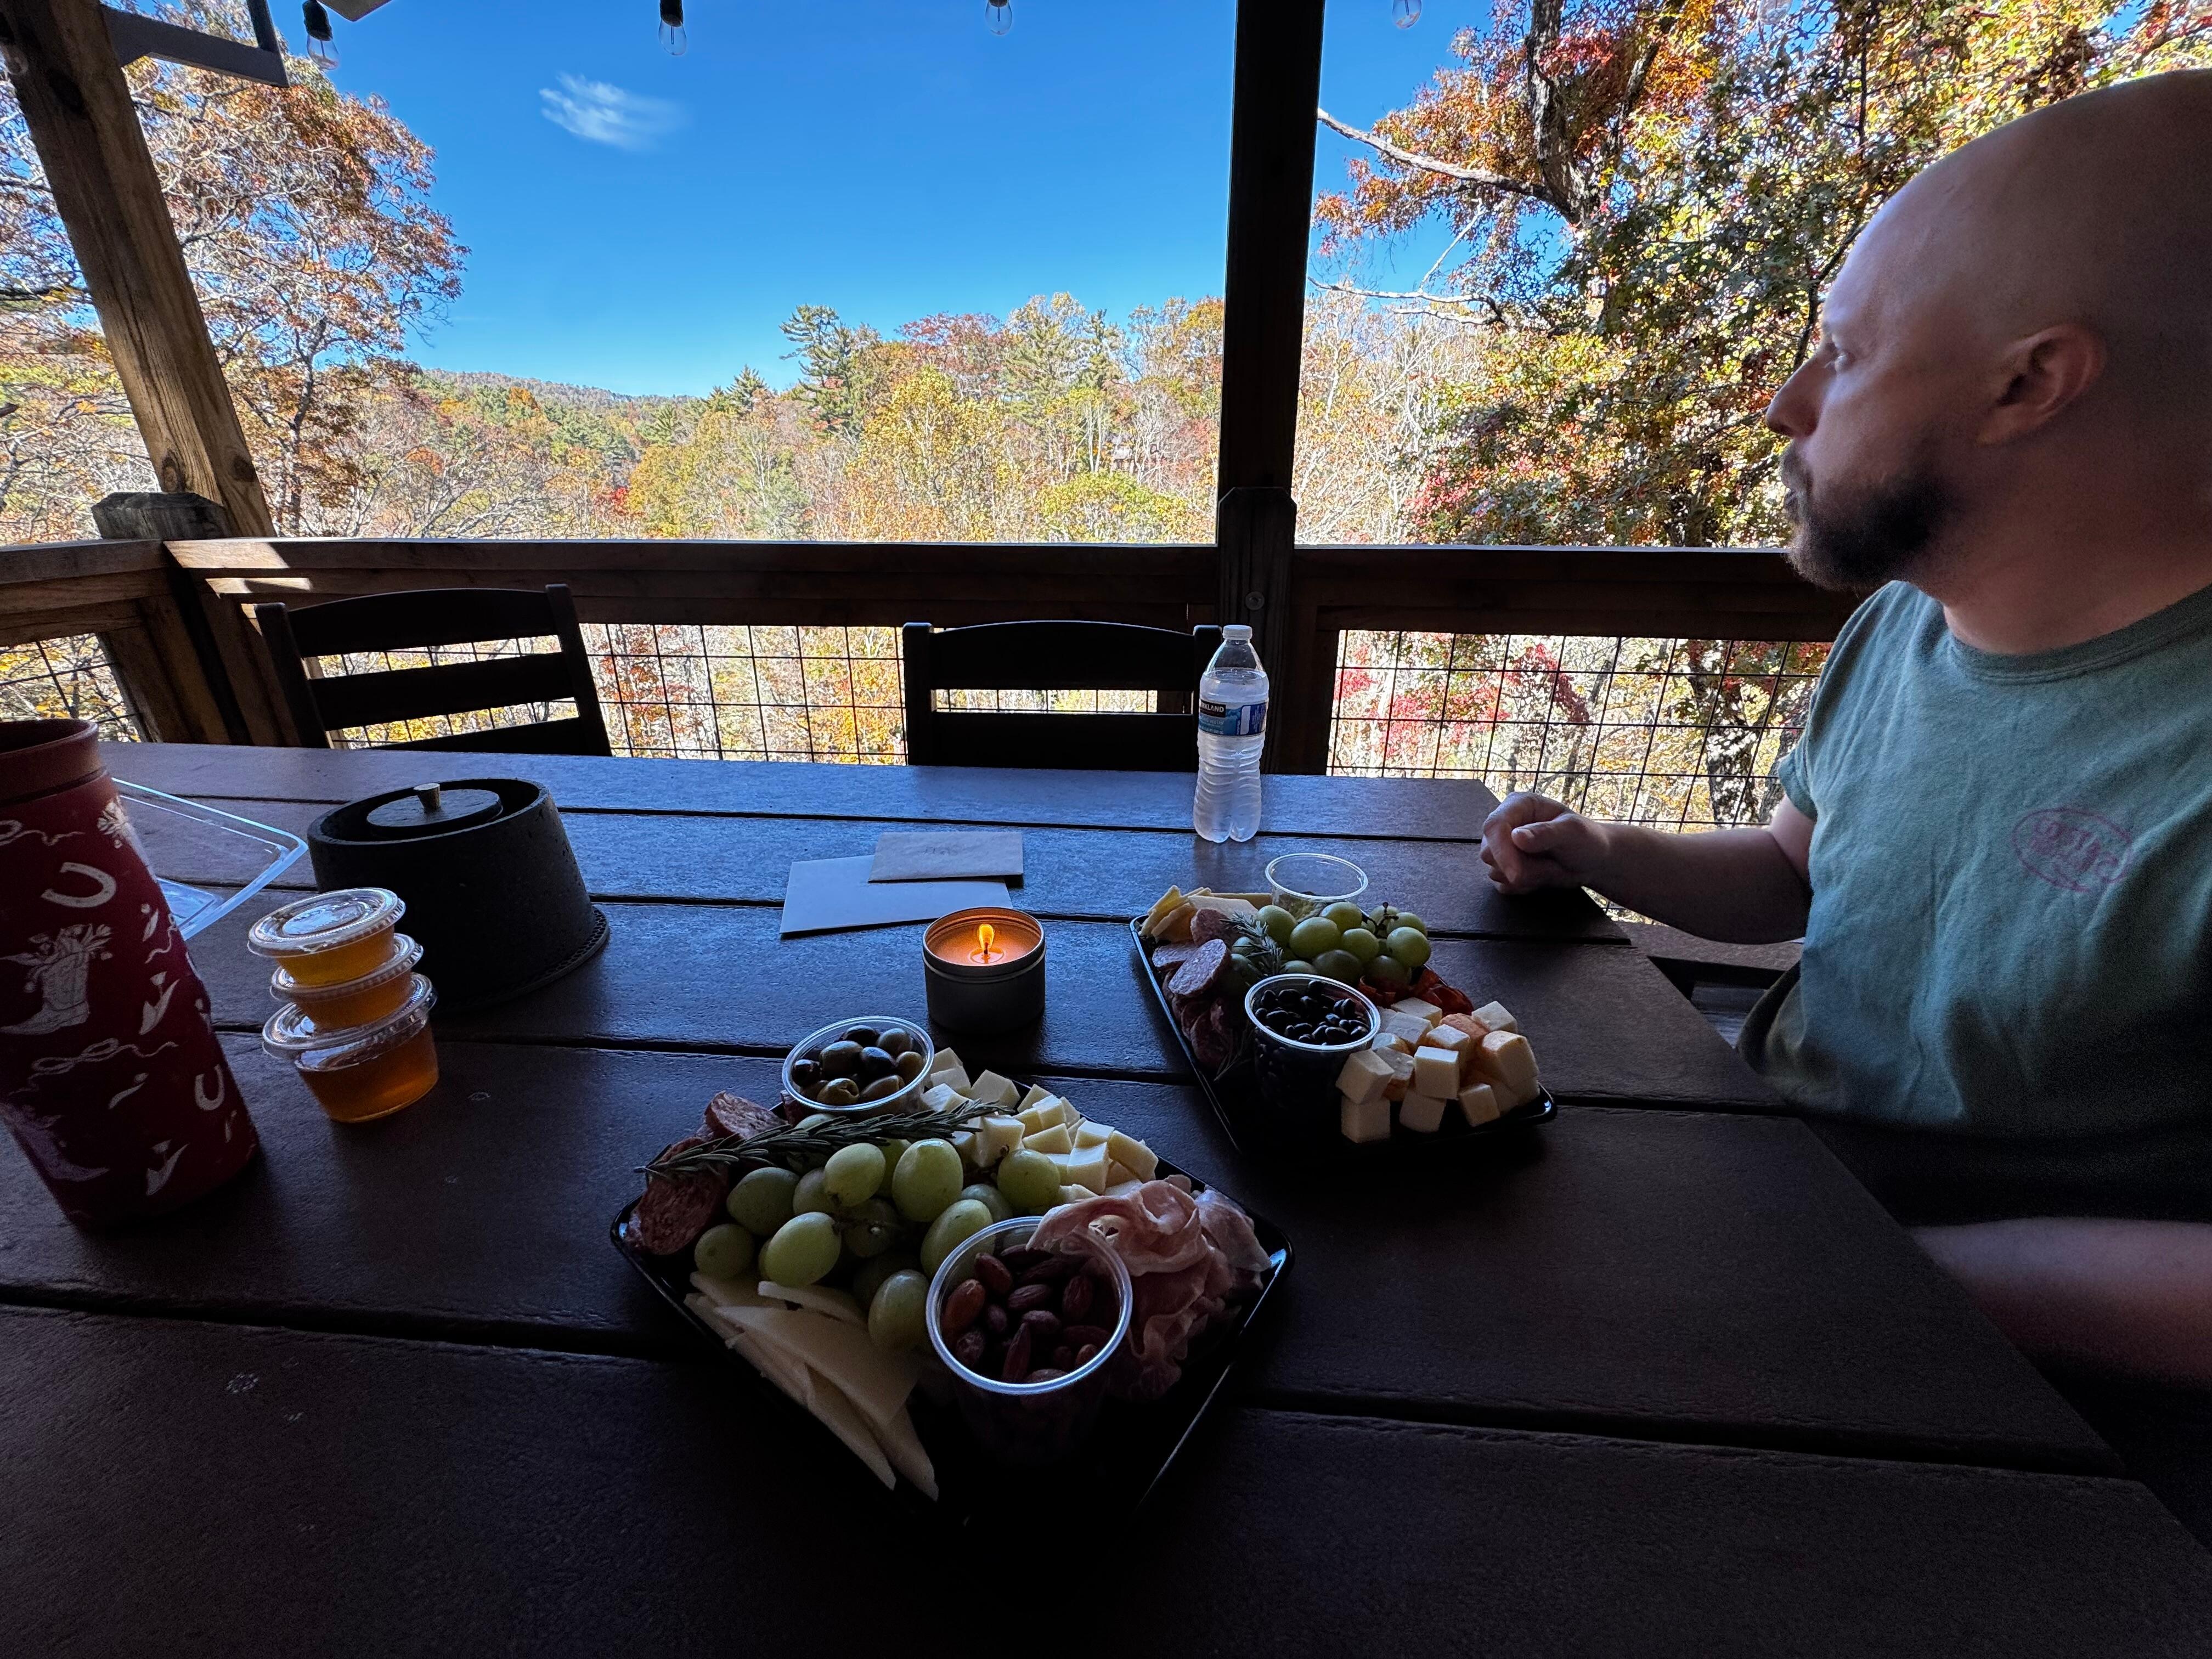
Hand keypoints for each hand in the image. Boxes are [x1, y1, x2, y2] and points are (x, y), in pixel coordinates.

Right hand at [1480, 792, 1610, 894]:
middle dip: (1521, 867)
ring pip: (1496, 872)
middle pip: (1490, 853)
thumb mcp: (1573, 832)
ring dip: (1526, 878)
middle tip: (1552, 864)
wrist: (1592, 861)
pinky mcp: (1504, 867)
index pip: (1494, 826)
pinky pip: (1502, 885)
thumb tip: (1516, 837)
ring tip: (1550, 867)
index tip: (1516, 874)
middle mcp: (1506, 824)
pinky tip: (1541, 877)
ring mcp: (1503, 847)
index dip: (1501, 851)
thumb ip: (1546, 832)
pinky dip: (1523, 887)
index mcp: (1518, 805)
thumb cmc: (1587, 840)